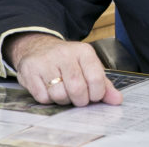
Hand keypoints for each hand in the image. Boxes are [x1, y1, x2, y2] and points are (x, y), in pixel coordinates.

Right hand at [4, 32, 122, 106]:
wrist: (38, 47)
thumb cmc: (68, 61)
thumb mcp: (88, 67)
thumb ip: (104, 84)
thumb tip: (117, 100)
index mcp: (84, 51)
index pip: (96, 78)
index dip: (96, 94)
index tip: (93, 95)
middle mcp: (65, 54)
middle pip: (77, 88)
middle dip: (80, 100)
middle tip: (78, 98)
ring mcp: (46, 61)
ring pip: (59, 95)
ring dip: (63, 100)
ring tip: (64, 92)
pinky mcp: (31, 70)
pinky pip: (43, 97)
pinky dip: (48, 99)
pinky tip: (50, 90)